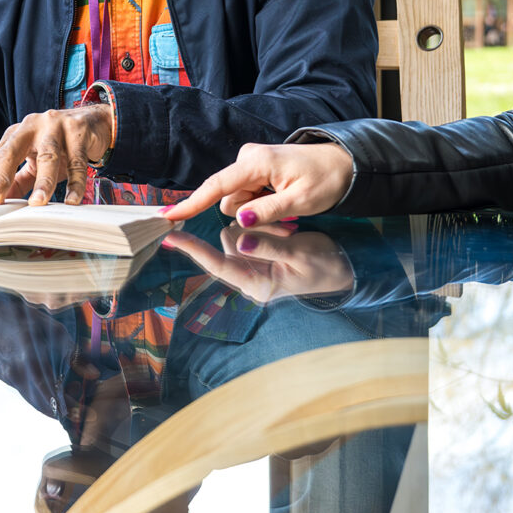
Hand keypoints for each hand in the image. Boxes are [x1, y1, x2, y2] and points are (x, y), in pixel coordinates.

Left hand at [0, 104, 114, 206]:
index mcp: (17, 133)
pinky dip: (75, 183)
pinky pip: (77, 162)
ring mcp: (56, 126)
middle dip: (1, 177)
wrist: (95, 122)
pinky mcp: (79, 131)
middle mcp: (32, 126)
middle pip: (12, 151)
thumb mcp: (36, 160)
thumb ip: (18, 179)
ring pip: (48, 156)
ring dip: (43, 182)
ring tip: (38, 204)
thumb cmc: (60, 144)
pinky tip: (72, 200)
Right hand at [162, 141, 353, 224]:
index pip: (216, 186)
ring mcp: (251, 164)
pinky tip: (283, 201)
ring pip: (238, 201)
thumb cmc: (325, 179)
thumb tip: (240, 219)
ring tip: (288, 206)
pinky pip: (247, 196)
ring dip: (257, 211)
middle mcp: (248, 160)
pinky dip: (261, 205)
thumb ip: (268, 210)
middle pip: (229, 200)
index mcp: (256, 163)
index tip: (168, 216)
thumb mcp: (301, 200)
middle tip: (286, 216)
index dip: (192, 204)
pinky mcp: (256, 171)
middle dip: (249, 214)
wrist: (343, 163)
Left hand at [162, 224, 353, 303]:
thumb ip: (269, 247)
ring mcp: (253, 267)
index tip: (169, 236)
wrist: (343, 270)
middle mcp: (249, 279)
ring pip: (237, 234)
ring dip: (260, 227)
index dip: (192, 250)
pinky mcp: (258, 256)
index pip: (217, 265)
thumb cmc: (325, 266)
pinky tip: (287, 234)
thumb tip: (241, 241)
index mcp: (257, 285)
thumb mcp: (300, 254)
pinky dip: (264, 227)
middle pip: (228, 243)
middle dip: (249, 230)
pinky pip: (249, 232)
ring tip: (290, 235)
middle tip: (286, 232)